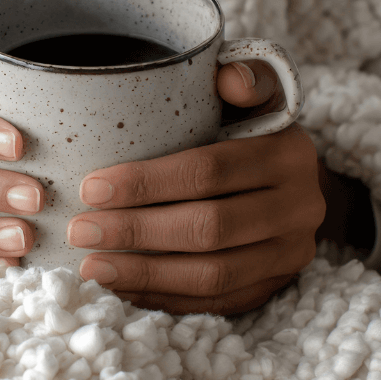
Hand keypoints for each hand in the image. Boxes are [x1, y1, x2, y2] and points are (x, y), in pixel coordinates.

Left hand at [70, 61, 324, 314]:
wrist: (298, 178)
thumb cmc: (253, 129)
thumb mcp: (254, 94)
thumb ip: (242, 77)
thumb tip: (227, 78)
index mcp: (288, 154)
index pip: (209, 171)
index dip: (146, 183)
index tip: (91, 188)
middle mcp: (300, 206)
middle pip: (209, 228)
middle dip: (136, 232)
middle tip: (80, 231)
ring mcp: (291, 253)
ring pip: (214, 274)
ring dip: (146, 274)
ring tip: (93, 267)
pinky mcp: (277, 285)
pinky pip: (218, 302)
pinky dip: (167, 298)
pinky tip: (124, 288)